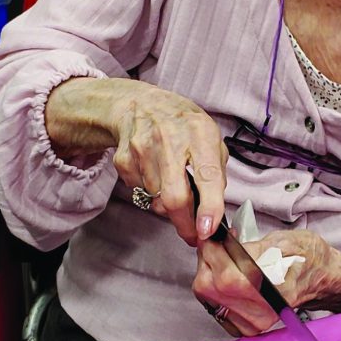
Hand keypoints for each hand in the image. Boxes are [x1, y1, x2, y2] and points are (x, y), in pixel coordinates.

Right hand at [44, 77, 225, 245]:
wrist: (139, 105)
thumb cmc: (182, 125)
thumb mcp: (210, 138)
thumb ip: (216, 173)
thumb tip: (214, 212)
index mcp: (200, 133)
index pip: (208, 177)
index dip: (209, 208)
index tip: (207, 230)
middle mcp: (170, 139)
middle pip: (174, 197)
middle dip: (185, 225)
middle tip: (193, 235)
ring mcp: (143, 149)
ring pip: (156, 200)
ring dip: (168, 206)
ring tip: (173, 187)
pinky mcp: (124, 159)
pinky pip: (140, 192)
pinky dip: (149, 193)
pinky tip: (155, 174)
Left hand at [192, 228, 340, 337]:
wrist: (324, 281)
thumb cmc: (308, 258)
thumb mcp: (283, 240)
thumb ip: (248, 245)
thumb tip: (219, 242)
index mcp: (269, 284)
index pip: (220, 266)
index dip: (210, 247)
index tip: (211, 235)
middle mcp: (260, 308)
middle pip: (207, 282)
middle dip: (207, 259)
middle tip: (218, 246)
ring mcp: (254, 322)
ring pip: (206, 295)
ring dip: (208, 273)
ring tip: (225, 260)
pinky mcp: (248, 327)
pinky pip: (213, 306)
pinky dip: (214, 289)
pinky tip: (226, 278)